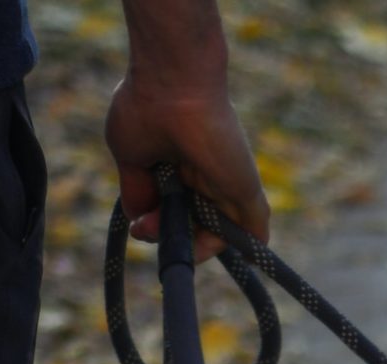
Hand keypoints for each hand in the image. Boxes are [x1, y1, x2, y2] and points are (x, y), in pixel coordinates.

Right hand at [108, 0, 267, 260]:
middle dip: (173, 239)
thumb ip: (137, 191)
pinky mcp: (248, 191)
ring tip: (171, 240)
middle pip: (197, 227)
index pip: (176, 214)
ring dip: (196, 249)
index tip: (138, 225)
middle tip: (147, 231)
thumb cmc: (145, 109)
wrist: (171, 83)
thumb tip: (139, 221)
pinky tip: (217, 256)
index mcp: (181, 169)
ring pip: (221, 235)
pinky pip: (255, 233)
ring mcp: (229, 185)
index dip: (157, 228)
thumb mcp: (131, 157)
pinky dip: (246, 250)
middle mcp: (208, 178)